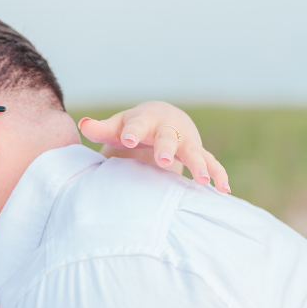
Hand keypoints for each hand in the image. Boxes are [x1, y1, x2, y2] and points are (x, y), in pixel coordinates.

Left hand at [78, 102, 227, 191]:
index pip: (135, 126)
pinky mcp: (196, 152)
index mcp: (143, 121)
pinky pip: (211, 162)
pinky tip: (224, 189)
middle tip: (163, 161)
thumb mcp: (116, 126)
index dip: (132, 132)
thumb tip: (83, 123)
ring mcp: (184, 140)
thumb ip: (100, 129)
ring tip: (203, 181)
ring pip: (193, 152)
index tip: (127, 139)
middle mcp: (167, 129)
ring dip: (199, 165)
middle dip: (166, 148)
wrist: (162, 117)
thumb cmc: (132, 126)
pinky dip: (218, 174)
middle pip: (167, 137)